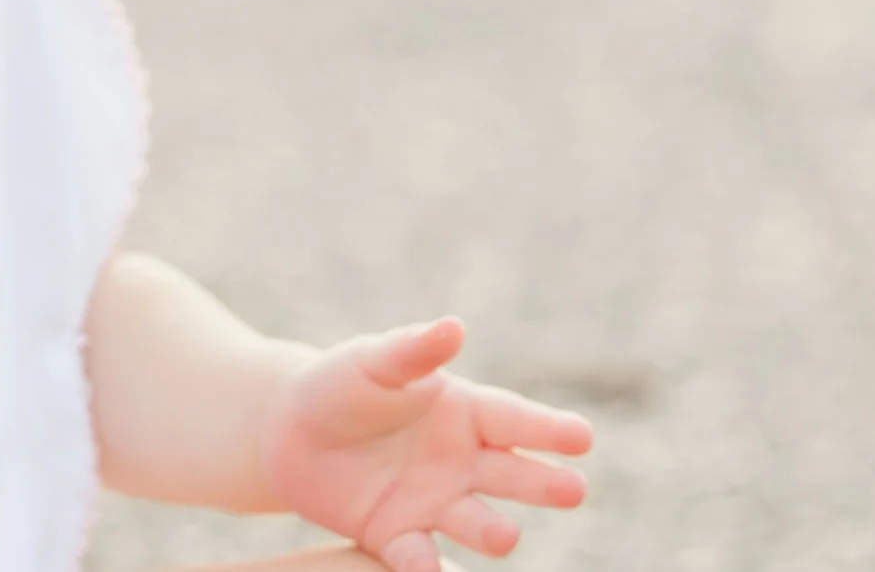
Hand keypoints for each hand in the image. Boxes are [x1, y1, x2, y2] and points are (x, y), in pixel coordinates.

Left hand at [258, 317, 592, 571]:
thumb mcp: (375, 362)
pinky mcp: (397, 535)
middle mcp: (461, 462)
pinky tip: (429, 569)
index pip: (513, 419)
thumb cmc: (342, 384)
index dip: (548, 428)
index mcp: (464, 413)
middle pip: (512, 474)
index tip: (584, 437)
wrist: (290, 430)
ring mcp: (434, 502)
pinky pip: (416, 554)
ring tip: (505, 536)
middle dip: (543, 483)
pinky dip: (423, 565)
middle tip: (574, 490)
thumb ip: (414, 350)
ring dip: (492, 531)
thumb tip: (454, 326)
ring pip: (476, 522)